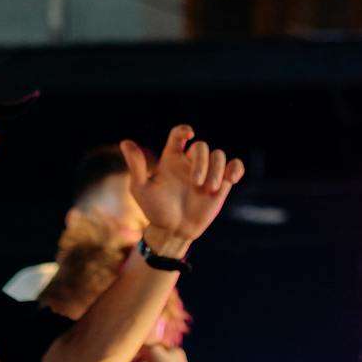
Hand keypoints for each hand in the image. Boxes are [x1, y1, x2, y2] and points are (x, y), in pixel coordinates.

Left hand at [120, 127, 244, 250]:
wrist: (173, 231)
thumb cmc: (155, 210)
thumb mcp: (141, 188)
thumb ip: (136, 165)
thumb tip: (125, 142)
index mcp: (172, 159)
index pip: (179, 135)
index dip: (184, 130)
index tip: (189, 135)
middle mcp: (190, 163)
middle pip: (202, 146)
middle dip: (201, 161)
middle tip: (195, 183)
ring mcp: (207, 173)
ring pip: (219, 155)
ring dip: (217, 169)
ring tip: (210, 189)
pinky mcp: (222, 184)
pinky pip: (235, 166)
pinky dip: (236, 168)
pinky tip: (232, 178)